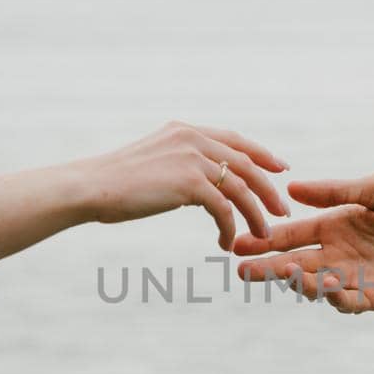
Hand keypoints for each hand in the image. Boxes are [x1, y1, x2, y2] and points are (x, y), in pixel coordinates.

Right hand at [70, 122, 289, 250]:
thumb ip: (180, 164)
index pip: (235, 139)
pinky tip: (225, 242)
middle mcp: (192, 138)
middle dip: (268, 189)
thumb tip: (198, 185)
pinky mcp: (189, 183)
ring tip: (263, 235)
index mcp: (185, 130)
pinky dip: (229, 228)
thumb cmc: (116, 183)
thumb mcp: (154, 162)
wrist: (92, 187)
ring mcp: (192, 159)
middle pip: (246, 163)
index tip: (280, 168)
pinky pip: (223, 208)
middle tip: (281, 211)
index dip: (262, 153)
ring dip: (256, 214)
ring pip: (241, 188)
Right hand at [233, 172, 373, 312]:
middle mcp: (342, 254)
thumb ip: (336, 193)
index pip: (292, 234)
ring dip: (298, 283)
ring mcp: (358, 277)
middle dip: (268, 268)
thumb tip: (292, 189)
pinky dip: (334, 299)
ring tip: (286, 274)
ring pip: (316, 286)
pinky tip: (324, 288)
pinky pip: (349, 303)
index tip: (237, 242)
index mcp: (337, 225)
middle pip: (295, 263)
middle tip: (242, 270)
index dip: (265, 239)